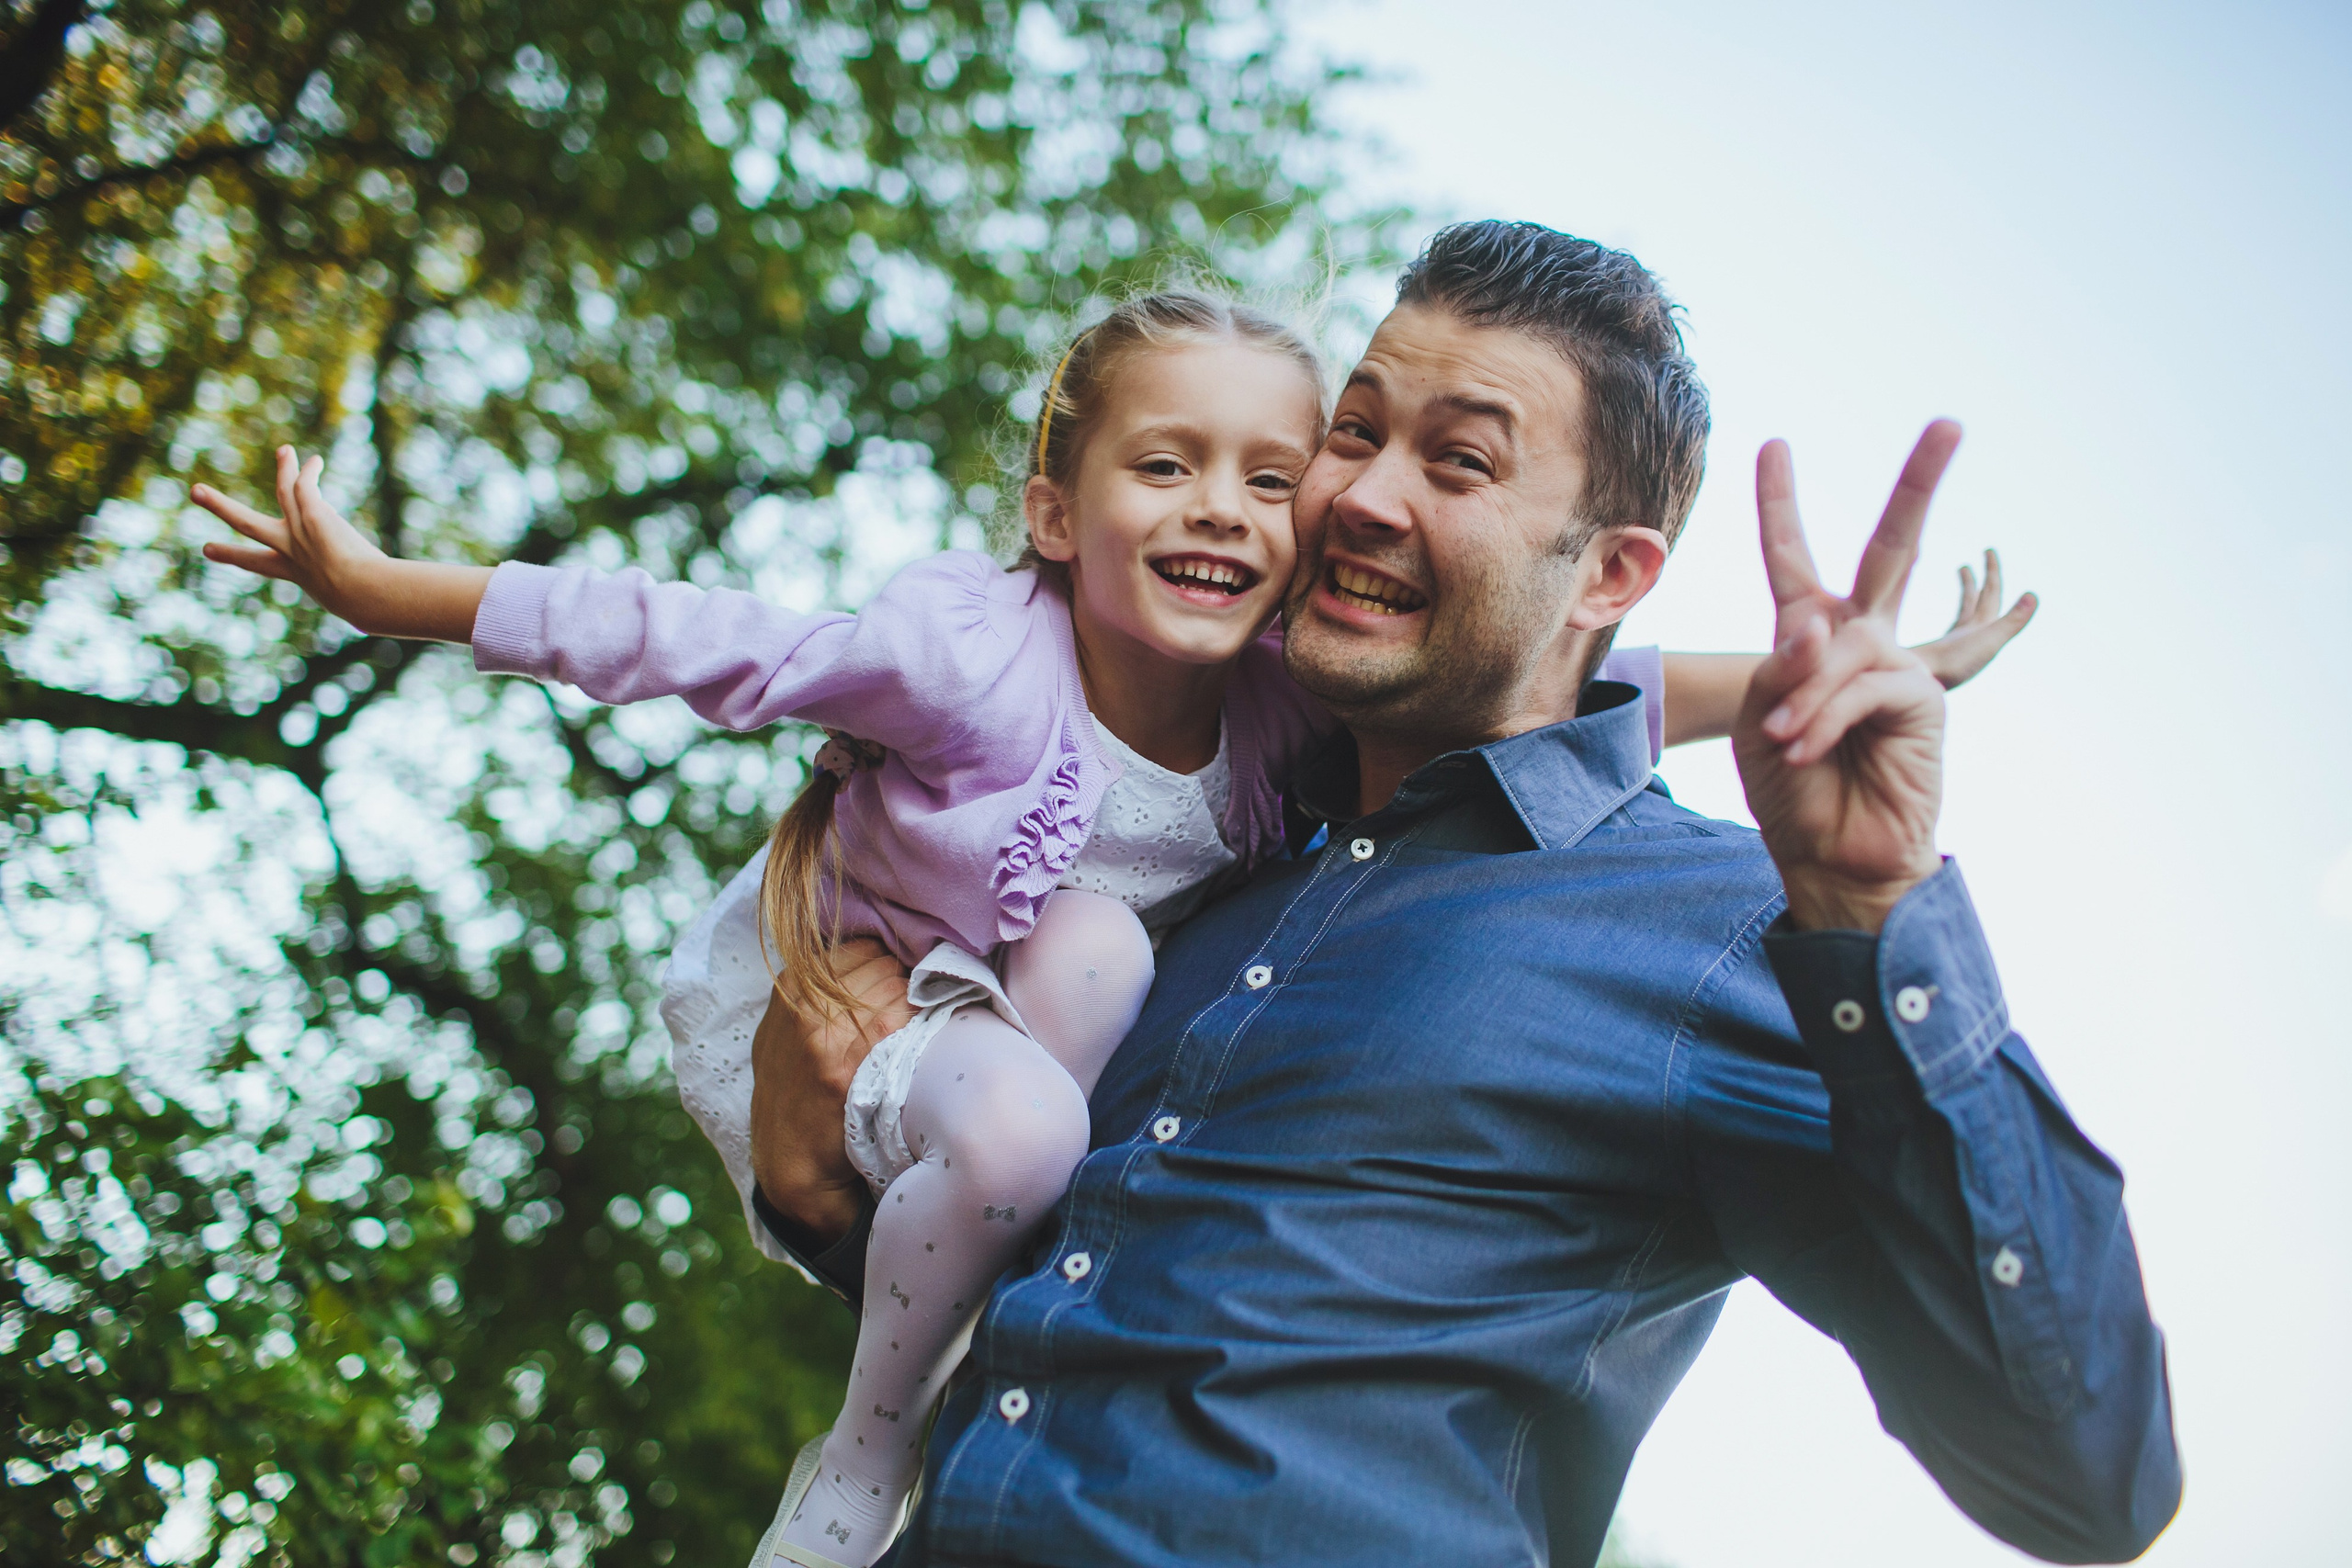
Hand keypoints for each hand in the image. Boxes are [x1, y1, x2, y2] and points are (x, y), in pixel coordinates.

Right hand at [193, 447, 489, 640]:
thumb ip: (378, 609)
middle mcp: (288, 549)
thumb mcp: (362, 609)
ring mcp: (296, 529)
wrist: (362, 594)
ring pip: (282, 492)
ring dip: (286, 469)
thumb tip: (411, 623)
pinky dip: (307, 471)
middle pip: (247, 525)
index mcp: (294, 572)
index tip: (210, 549)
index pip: (260, 565)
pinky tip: (312, 459)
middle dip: (221, 508)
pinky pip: (304, 484)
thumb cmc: (364, 608)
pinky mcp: (310, 513)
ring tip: (286, 450)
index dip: (236, 557)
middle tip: (196, 491)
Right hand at [748, 936, 912, 1244]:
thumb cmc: (793, 1092)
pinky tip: (917, 1044)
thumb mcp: (784, 1031)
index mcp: (792, 987)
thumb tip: (866, 954)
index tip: (896, 984)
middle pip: (884, 962)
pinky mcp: (851, 1064)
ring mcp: (827, 1033)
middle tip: (907, 1010)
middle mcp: (807, 1004)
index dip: (885, 963)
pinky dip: (919, 1024)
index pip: (861, 945)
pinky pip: (904, 1018)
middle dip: (901, 981)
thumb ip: (814, 991)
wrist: (791, 1160)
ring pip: (898, 986)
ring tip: (910, 1031)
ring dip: (913, 1003)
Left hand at [1735, 423, 1958, 933]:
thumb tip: (1822, 621)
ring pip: (1846, 644)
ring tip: (1789, 743)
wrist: (1828, 854)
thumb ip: (1784, 662)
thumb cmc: (1792, 789)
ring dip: (1807, 696)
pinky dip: (1828, 715)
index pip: (1793, 559)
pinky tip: (1810, 747)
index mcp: (1811, 638)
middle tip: (1952, 423)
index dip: (1780, 504)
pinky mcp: (1922, 697)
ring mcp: (1899, 664)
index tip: (1773, 445)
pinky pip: (1865, 684)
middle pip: (1896, 547)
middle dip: (1922, 484)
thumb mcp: (1762, 716)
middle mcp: (1863, 640)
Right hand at [1911, 548, 2036, 688]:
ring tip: (1963, 569)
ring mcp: (1956, 640)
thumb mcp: (1988, 642)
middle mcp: (1973, 634)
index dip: (1993, 572)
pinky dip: (1951, 606)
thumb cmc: (1954, 667)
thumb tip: (2034, 594)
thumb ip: (2012, 621)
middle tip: (1983, 553)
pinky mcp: (1937, 647)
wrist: (1919, 689)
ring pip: (1966, 607)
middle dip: (1984, 577)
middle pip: (1982, 599)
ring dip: (1968, 588)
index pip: (1992, 594)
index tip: (1989, 550)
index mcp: (1985, 630)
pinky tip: (1948, 603)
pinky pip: (1950, 618)